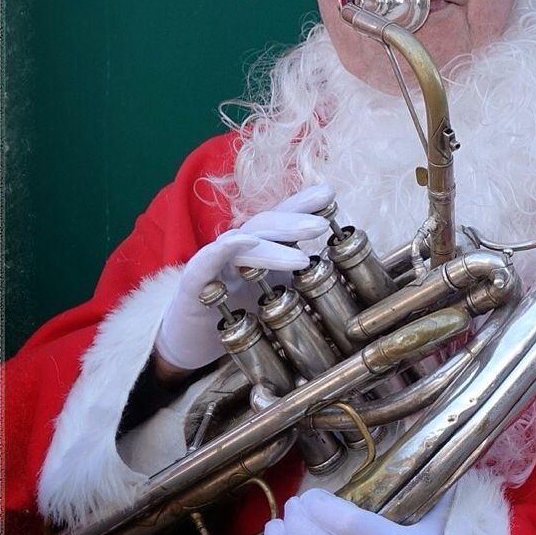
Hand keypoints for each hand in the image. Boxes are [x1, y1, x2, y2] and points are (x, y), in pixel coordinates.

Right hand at [154, 182, 334, 372]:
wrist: (191, 341)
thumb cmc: (238, 309)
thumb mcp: (278, 290)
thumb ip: (302, 275)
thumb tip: (345, 268)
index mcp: (260, 246)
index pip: (283, 218)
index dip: (303, 203)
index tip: (330, 193)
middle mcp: (238, 247)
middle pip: (266, 224)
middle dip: (294, 221)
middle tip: (322, 224)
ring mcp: (215, 262)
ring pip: (243, 243)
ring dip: (272, 247)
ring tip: (300, 258)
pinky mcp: (193, 283)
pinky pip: (206, 262)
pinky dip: (224, 248)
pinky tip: (243, 241)